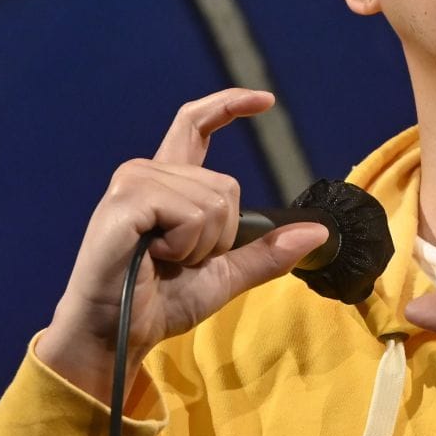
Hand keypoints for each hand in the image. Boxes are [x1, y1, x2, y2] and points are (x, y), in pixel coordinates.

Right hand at [36, 89, 328, 402]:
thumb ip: (266, 252)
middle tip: (179, 261)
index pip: (196, 125)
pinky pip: (191, 214)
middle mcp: (148, 172)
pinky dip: (185, 245)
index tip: (265, 100)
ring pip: (213, 201)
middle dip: (221, 236)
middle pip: (226, 185)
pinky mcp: (127, 200)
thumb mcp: (224, 276)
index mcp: (168, 183)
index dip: (230, 105)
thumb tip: (318, 232)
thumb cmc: (159, 304)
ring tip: (162, 261)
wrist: (118, 335)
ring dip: (200, 245)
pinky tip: (153, 258)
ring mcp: (134, 181)